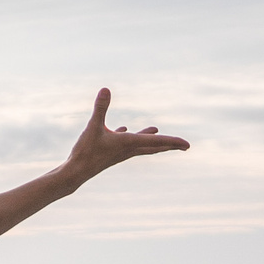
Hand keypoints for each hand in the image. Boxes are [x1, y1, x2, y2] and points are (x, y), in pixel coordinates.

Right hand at [63, 88, 188, 180]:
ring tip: (157, 131)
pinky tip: (124, 130)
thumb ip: (100, 108)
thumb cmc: (86, 152)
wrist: (76, 173)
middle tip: (185, 147)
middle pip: (154, 147)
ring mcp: (120, 153)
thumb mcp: (93, 127)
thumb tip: (105, 89)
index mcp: (129, 143)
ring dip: (152, 140)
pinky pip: (126, 144)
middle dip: (170, 145)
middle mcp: (128, 149)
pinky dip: (130, 137)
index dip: (173, 141)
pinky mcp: (111, 154)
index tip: (188, 145)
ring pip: (141, 146)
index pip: (157, 141)